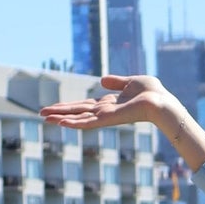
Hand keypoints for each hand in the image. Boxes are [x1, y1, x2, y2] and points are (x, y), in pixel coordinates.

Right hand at [38, 73, 174, 131]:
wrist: (163, 102)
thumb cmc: (153, 93)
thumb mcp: (131, 82)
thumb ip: (117, 82)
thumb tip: (102, 80)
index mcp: (109, 104)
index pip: (84, 105)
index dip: (69, 106)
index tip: (54, 108)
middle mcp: (105, 112)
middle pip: (77, 112)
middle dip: (59, 112)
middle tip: (41, 114)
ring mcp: (106, 117)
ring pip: (79, 119)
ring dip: (61, 118)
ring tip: (45, 118)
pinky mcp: (109, 119)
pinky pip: (88, 123)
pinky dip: (74, 123)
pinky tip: (61, 122)